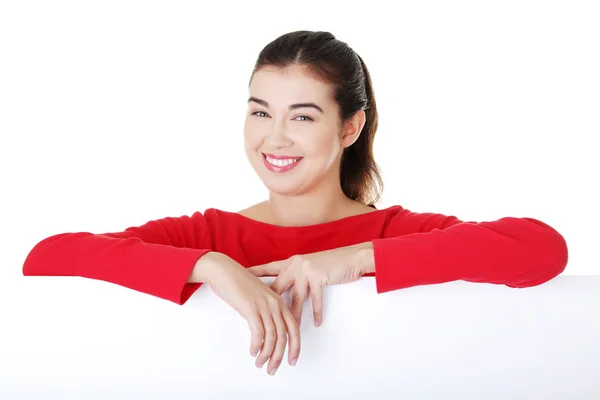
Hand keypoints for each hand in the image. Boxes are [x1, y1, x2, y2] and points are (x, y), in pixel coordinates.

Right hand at [198, 252, 300, 374]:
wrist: (224, 270)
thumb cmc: (238, 284)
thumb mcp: (258, 298)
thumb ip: (265, 312)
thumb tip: (266, 333)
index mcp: (279, 302)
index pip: (294, 328)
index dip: (295, 347)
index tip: (292, 361)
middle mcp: (275, 304)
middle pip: (285, 336)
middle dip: (280, 356)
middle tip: (272, 369)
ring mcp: (264, 305)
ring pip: (272, 337)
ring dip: (266, 354)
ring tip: (260, 363)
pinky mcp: (251, 308)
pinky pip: (258, 332)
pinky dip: (257, 345)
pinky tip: (253, 352)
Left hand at [247, 243, 373, 327]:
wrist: (353, 256)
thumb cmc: (332, 263)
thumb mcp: (310, 266)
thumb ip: (297, 276)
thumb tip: (286, 289)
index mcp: (291, 262)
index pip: (268, 268)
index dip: (254, 272)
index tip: (240, 274)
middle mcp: (296, 265)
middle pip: (277, 288)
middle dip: (269, 304)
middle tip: (257, 317)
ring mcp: (306, 270)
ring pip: (295, 299)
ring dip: (294, 317)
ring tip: (289, 332)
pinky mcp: (318, 276)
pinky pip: (315, 299)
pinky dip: (316, 312)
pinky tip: (316, 323)